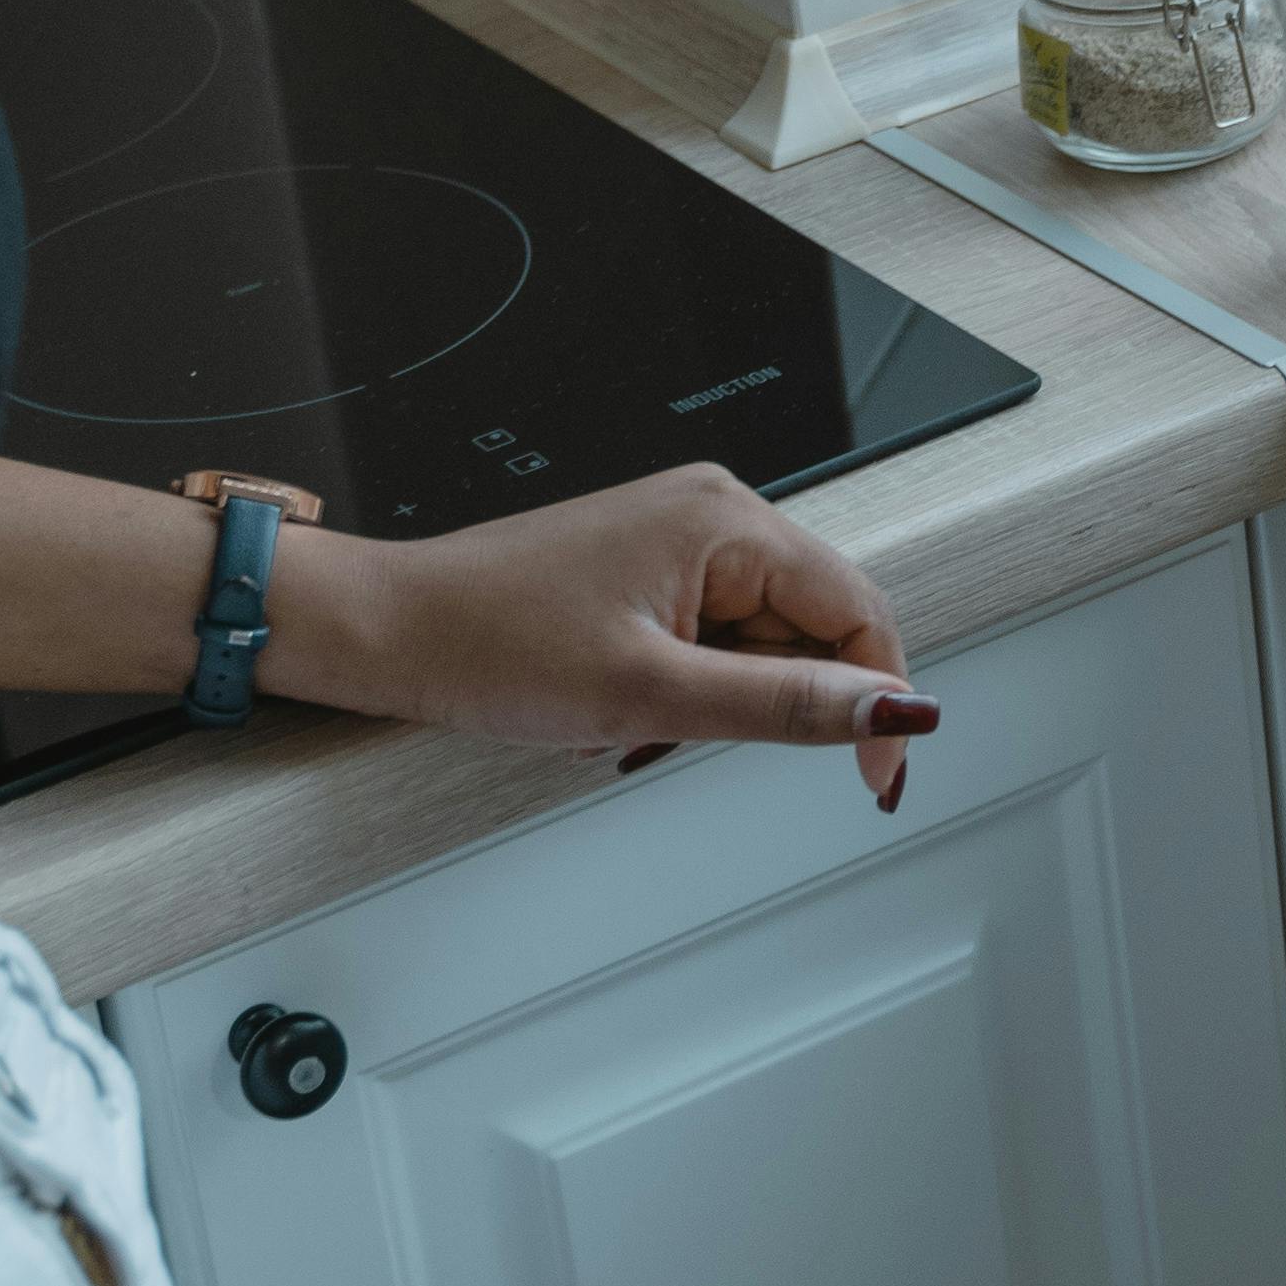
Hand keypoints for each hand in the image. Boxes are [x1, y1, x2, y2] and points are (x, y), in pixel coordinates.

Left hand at [322, 465, 935, 808]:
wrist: (393, 632)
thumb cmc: (489, 641)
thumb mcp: (650, 694)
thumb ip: (784, 704)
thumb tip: (892, 709)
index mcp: (728, 519)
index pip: (859, 612)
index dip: (879, 700)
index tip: (874, 773)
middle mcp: (716, 513)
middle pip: (814, 628)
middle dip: (769, 701)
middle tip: (688, 736)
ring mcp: (683, 539)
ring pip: (761, 644)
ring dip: (716, 702)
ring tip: (630, 713)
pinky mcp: (654, 568)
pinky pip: (714, 640)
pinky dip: (683, 688)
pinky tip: (618, 699)